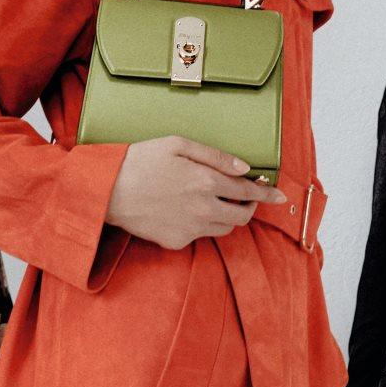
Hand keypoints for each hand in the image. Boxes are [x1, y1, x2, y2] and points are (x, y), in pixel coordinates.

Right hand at [107, 135, 279, 249]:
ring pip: (224, 229)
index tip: (279, 194)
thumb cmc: (139, 160)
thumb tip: (244, 168)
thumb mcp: (177, 144)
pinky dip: (201, 225)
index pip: (248, 191)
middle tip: (247, 198)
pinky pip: (200, 236)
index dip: (266, 193)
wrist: (105, 190)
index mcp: (205, 181)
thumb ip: (215, 156)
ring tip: (216, 203)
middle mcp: (203, 208)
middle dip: (250, 207)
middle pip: (241, 216)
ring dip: (228, 217)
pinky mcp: (176, 242)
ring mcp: (190, 229)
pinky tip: (185, 210)